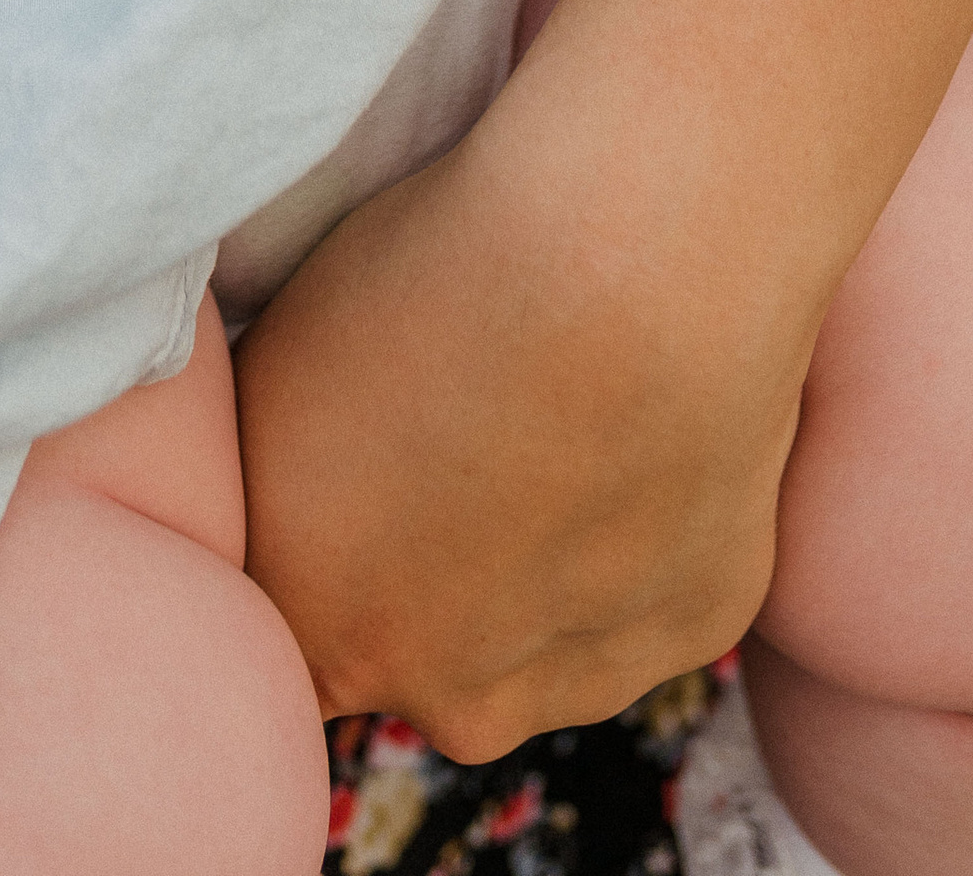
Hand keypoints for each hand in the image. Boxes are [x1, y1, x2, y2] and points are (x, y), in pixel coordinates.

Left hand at [233, 78, 813, 757]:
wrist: (623, 269)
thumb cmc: (429, 285)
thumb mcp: (279, 377)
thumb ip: (276, 486)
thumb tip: (287, 502)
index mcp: (325, 638)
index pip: (297, 641)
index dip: (324, 555)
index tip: (356, 477)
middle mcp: (449, 702)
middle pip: (423, 657)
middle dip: (430, 578)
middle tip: (463, 436)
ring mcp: (582, 682)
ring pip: (540, 642)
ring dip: (540, 568)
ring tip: (558, 421)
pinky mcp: (696, 635)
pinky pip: (645, 599)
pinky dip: (640, 535)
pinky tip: (636, 429)